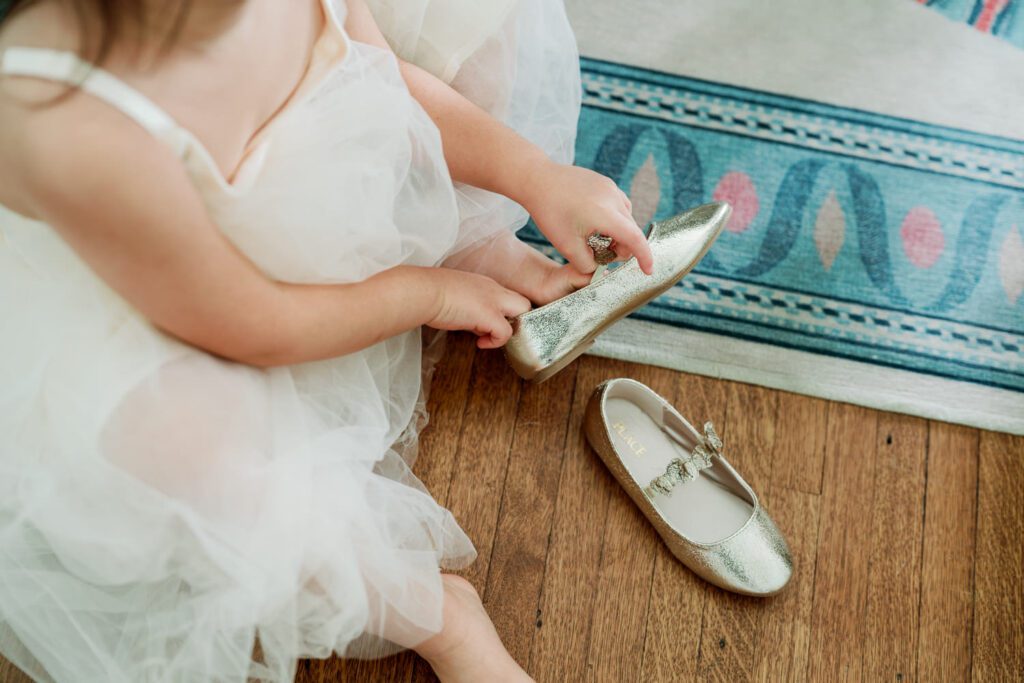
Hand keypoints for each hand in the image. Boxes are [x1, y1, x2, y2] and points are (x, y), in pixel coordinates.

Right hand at [425, 268, 531, 348]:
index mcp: (484, 283)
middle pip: (523, 302)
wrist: (423, 292)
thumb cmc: (430, 294)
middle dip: (516, 320)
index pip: (507, 297)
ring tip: (488, 337)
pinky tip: (480, 343)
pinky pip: (506, 333)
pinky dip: (495, 342)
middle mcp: (493, 289)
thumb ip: (471, 309)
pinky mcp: (490, 315)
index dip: (503, 313)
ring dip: (508, 329)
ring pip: (522, 313)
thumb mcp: (456, 298)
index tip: (486, 324)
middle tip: (496, 332)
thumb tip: (476, 327)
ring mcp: (494, 301)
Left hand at [521, 161, 653, 274]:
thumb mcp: (566, 246)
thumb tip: (598, 268)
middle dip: (621, 247)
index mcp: (606, 214)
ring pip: (626, 218)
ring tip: (596, 238)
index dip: (644, 258)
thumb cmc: (549, 213)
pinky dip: (614, 218)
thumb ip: (586, 263)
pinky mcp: (605, 182)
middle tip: (601, 255)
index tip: (648, 271)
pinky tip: (596, 223)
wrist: (537, 180)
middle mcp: (613, 198)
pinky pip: (618, 205)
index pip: (634, 239)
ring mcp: (610, 187)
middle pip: (631, 230)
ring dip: (618, 233)